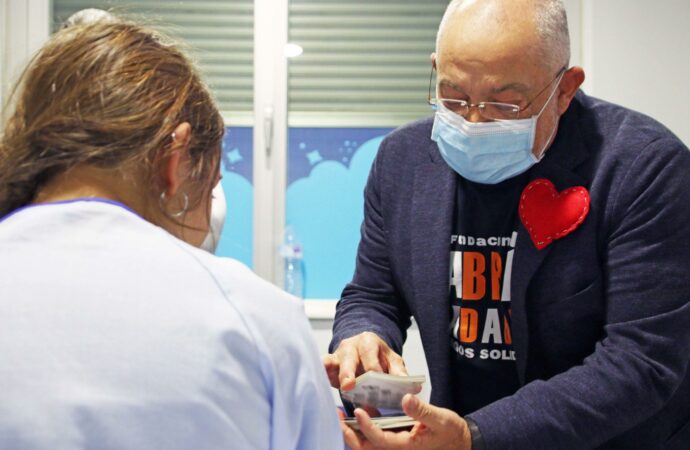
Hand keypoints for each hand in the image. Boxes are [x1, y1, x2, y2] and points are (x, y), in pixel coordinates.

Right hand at [323, 331, 406, 390]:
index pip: (370, 354)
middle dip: (348, 372)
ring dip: (332, 374)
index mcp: (368, 342)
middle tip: (349, 385)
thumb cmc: (379, 357)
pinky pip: (322, 368)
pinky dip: (321, 374)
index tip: (376, 377)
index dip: (373, 366)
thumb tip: (411, 386)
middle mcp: (350, 346)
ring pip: (331, 362)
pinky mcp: (329, 365)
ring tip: (332, 386)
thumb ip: (399, 372)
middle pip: (348, 358)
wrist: (364, 348)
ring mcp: (337, 355)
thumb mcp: (392, 360)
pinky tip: (320, 383)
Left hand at [340, 394, 471, 449]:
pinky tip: (361, 410)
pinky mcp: (395, 438)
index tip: (358, 411)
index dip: (367, 427)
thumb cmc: (451, 432)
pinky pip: (375, 436)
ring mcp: (395, 445)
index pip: (380, 440)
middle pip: (367, 447)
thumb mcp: (441, 419)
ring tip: (341, 413)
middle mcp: (397, 448)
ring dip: (354, 430)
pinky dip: (365, 426)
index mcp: (406, 446)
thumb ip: (422, 411)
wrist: (460, 441)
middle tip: (337, 416)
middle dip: (350, 434)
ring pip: (368, 443)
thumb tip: (406, 399)